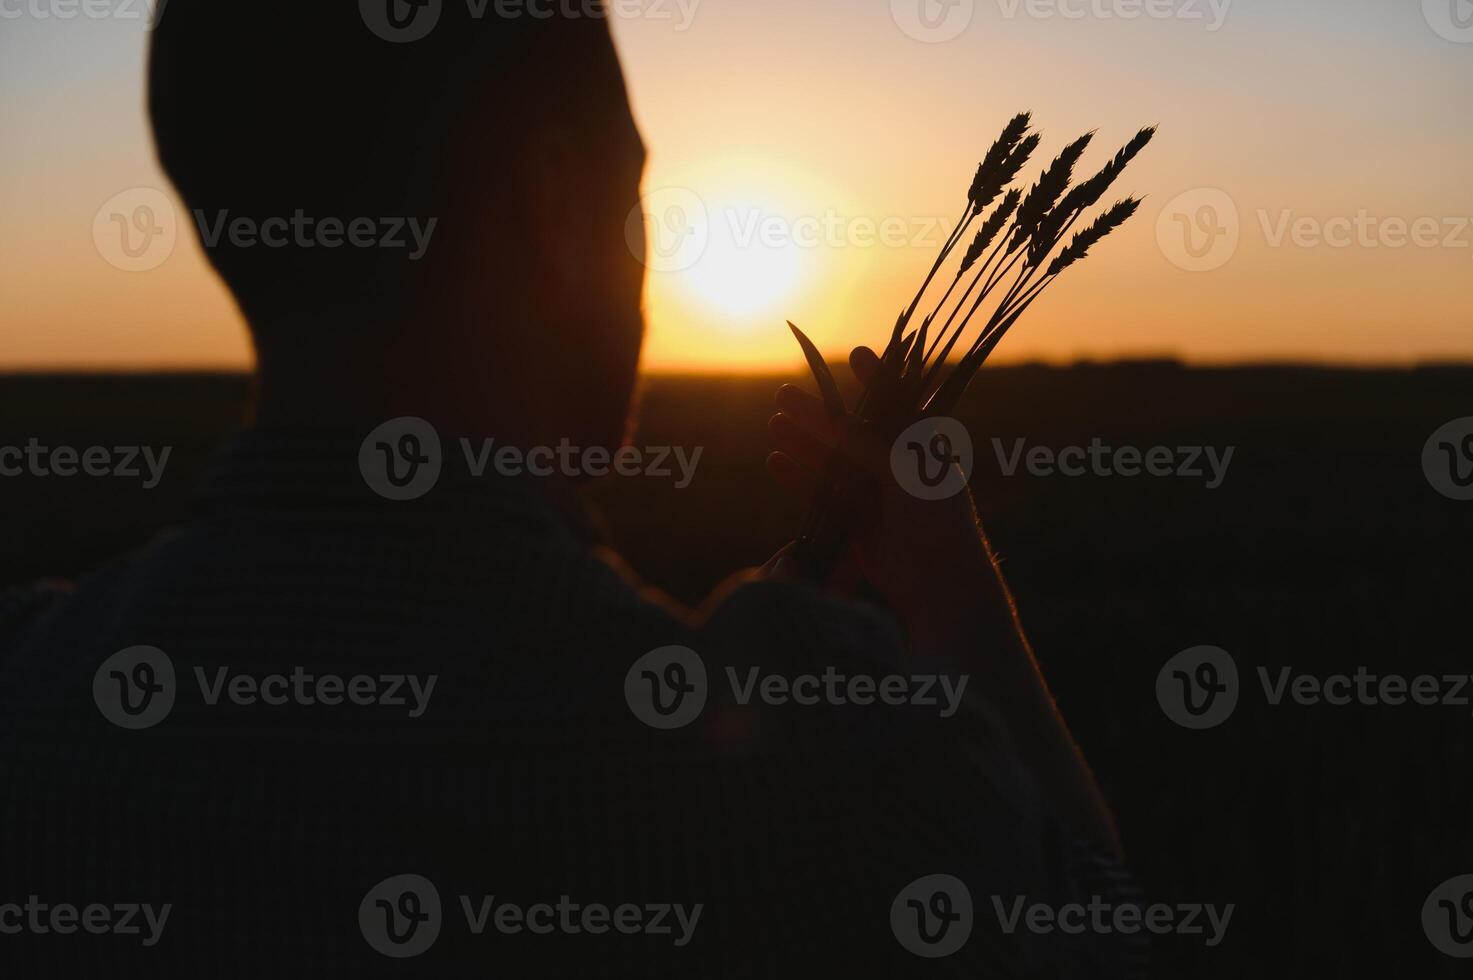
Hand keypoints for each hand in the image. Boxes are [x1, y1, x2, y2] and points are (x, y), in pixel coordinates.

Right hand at [766, 346, 993, 639]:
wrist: (939, 584)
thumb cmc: (934, 520)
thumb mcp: (904, 469)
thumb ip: (868, 443)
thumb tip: (833, 419)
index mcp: (921, 448)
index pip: (897, 404)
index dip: (877, 379)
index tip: (856, 355)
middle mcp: (897, 467)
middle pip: (851, 432)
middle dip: (819, 413)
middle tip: (785, 392)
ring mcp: (874, 496)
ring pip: (831, 463)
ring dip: (803, 443)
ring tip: (774, 422)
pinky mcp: (856, 525)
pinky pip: (821, 497)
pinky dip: (799, 480)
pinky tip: (776, 461)